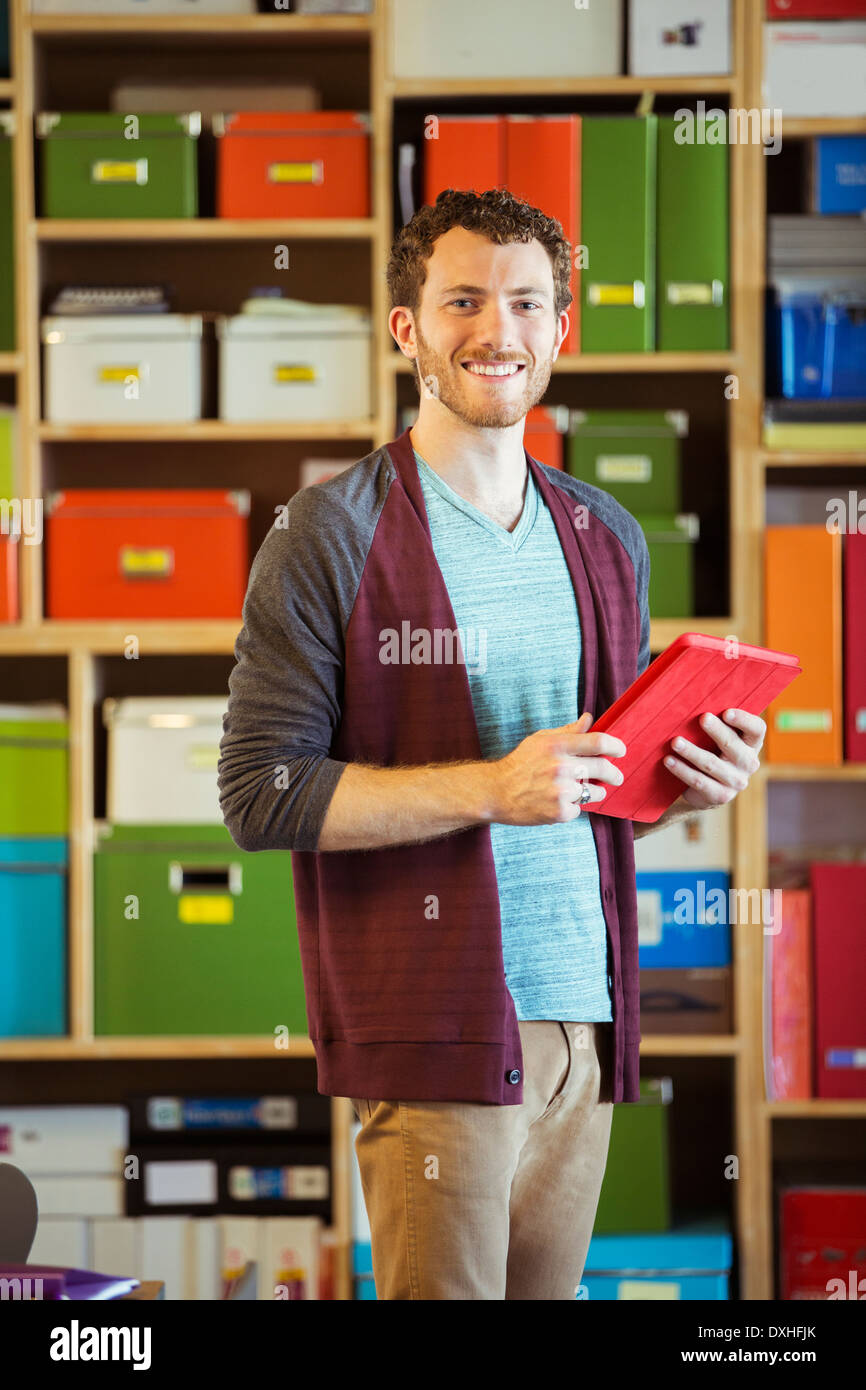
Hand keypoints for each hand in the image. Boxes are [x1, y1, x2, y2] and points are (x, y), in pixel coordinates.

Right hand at [491, 712, 626, 824]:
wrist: (496, 792)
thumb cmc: (519, 764)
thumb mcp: (540, 740)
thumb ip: (568, 731)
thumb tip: (589, 719)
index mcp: (557, 746)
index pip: (598, 742)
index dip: (616, 746)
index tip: (621, 751)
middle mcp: (561, 767)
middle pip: (603, 768)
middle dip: (614, 774)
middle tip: (617, 777)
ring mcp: (561, 791)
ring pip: (595, 792)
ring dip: (594, 792)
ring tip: (581, 790)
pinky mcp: (559, 812)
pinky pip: (580, 808)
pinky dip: (574, 806)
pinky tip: (559, 802)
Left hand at [663, 708, 764, 809]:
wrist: (708, 789)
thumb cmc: (713, 751)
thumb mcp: (718, 737)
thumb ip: (715, 721)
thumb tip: (693, 698)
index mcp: (751, 744)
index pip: (756, 729)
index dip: (744, 720)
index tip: (726, 712)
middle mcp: (748, 763)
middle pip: (733, 745)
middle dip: (717, 731)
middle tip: (702, 718)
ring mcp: (736, 782)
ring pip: (712, 764)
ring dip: (692, 752)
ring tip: (675, 742)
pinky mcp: (720, 796)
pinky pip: (699, 781)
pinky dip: (682, 770)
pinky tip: (668, 760)